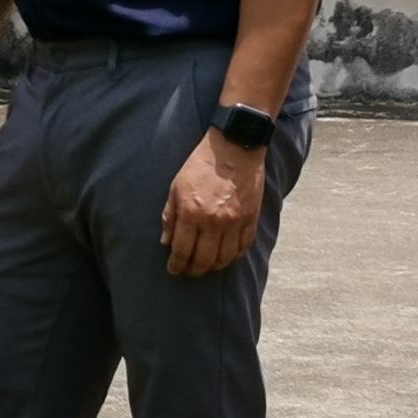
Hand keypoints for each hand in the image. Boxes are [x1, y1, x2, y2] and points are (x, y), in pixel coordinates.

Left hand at [162, 131, 267, 277]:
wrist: (235, 146)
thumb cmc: (202, 164)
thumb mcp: (176, 186)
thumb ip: (170, 216)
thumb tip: (166, 242)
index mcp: (192, 213)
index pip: (182, 251)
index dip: (176, 265)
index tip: (174, 269)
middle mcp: (214, 222)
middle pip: (203, 260)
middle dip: (194, 270)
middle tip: (189, 271)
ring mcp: (235, 222)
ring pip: (224, 258)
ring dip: (214, 267)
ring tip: (207, 266)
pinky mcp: (251, 218)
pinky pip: (243, 247)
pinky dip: (234, 256)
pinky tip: (226, 256)